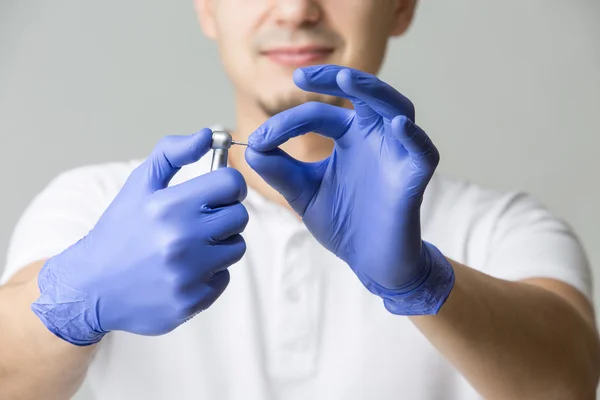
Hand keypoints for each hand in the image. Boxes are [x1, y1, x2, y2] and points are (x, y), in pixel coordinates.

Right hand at [32, 129, 248, 344]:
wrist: (92, 286)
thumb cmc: (120, 229)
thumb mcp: (140, 184)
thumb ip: (173, 152)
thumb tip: (209, 134)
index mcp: (169, 206)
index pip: (231, 183)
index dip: (229, 185)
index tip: (218, 192)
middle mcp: (180, 240)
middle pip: (240, 216)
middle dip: (224, 215)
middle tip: (201, 221)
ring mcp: (187, 274)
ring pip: (236, 248)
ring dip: (219, 244)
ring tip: (190, 246)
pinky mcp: (192, 301)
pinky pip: (224, 278)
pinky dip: (209, 274)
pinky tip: (183, 271)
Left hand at [246, 65, 453, 314]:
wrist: (370, 262)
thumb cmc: (343, 224)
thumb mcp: (302, 194)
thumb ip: (280, 171)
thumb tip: (253, 146)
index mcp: (349, 138)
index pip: (319, 114)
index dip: (289, 121)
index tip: (260, 138)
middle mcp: (374, 138)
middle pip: (364, 94)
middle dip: (336, 78)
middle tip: (303, 75)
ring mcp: (397, 154)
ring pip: (397, 109)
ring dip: (374, 92)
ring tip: (346, 81)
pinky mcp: (414, 178)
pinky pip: (422, 150)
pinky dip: (412, 136)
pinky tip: (396, 125)